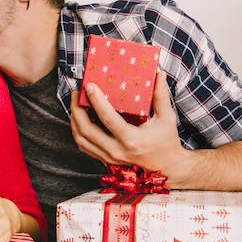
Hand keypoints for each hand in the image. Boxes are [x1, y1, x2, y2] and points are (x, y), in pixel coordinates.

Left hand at [70, 71, 188, 181]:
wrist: (167, 167)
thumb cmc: (167, 142)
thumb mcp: (167, 118)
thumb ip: (161, 96)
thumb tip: (158, 74)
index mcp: (131, 139)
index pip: (107, 118)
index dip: (96, 100)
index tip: (89, 86)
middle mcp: (117, 150)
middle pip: (86, 130)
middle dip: (76, 109)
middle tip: (77, 93)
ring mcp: (109, 157)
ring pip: (81, 139)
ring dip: (74, 120)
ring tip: (75, 104)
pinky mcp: (105, 160)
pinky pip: (84, 146)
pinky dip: (77, 132)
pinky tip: (78, 120)